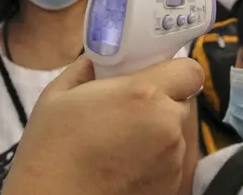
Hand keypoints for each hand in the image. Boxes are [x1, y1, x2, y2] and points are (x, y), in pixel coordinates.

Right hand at [3, 57, 203, 194]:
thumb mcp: (59, 96)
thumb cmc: (52, 147)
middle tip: (136, 110)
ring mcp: (174, 158)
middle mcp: (168, 124)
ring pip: (180, 132)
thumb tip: (97, 61)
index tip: (159, 77)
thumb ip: (85, 69)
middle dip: (166, 101)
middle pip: (184, 102)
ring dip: (163, 130)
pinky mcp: (174, 184)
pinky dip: (160, 157)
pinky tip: (131, 164)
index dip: (177, 71)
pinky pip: (175, 159)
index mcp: (144, 94)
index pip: (191, 71)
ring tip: (130, 142)